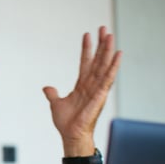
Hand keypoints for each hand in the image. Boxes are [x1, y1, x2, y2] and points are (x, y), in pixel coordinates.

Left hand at [43, 26, 121, 155]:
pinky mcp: (101, 95)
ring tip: (110, 35)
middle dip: (100, 44)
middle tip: (103, 28)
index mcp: (81, 85)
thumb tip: (47, 88)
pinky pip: (108, 78)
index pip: (85, 63)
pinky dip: (113, 66)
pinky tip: (118, 54)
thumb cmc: (66, 122)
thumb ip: (53, 94)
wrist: (71, 135)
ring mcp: (97, 89)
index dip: (86, 49)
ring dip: (107, 50)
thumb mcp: (56, 104)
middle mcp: (91, 85)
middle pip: (97, 60)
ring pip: (104, 65)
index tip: (87, 35)